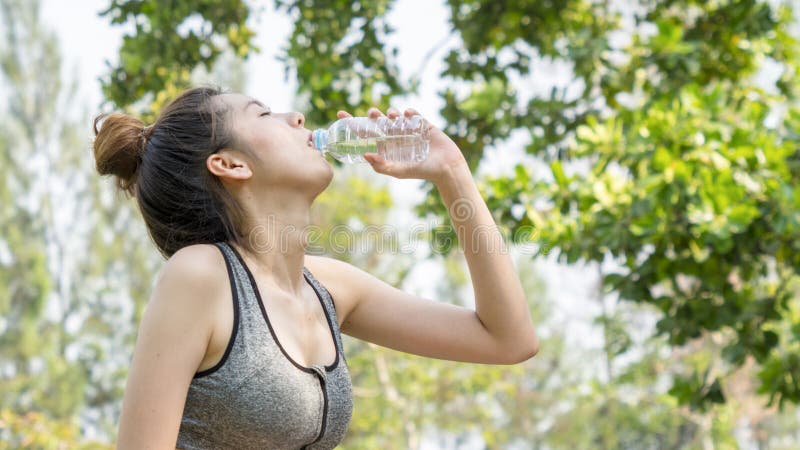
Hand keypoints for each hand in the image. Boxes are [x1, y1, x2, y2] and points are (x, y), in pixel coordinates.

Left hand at [336, 106, 468, 184]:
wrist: (446, 167)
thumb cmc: (421, 171)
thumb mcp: (399, 171)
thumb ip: (382, 166)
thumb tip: (365, 155)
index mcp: (386, 146)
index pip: (365, 133)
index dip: (352, 123)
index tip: (340, 114)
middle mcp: (395, 136)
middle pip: (378, 121)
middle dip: (373, 115)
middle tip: (372, 114)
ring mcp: (408, 128)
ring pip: (393, 114)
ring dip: (390, 112)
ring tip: (391, 117)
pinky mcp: (422, 123)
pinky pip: (412, 113)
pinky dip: (408, 112)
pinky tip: (408, 115)